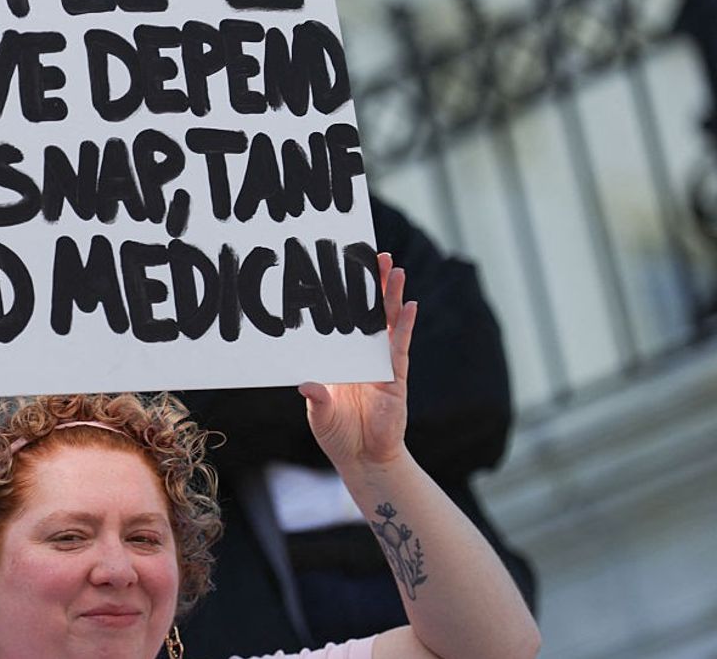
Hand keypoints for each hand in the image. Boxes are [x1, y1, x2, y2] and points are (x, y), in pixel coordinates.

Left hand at [299, 253, 416, 469]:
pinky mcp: (396, 378)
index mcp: (341, 360)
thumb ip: (315, 398)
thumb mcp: (319, 413)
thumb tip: (306, 384)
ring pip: (387, 324)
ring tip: (395, 270)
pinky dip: (405, 326)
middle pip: (368, 314)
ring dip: (391, 297)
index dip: (345, 298)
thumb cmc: (338, 435)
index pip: (342, 322)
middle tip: (375, 256)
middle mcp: (362, 357)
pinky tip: (410, 305)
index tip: (343, 271)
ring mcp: (381, 365)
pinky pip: (401, 347)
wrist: (363, 459)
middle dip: (372, 286)